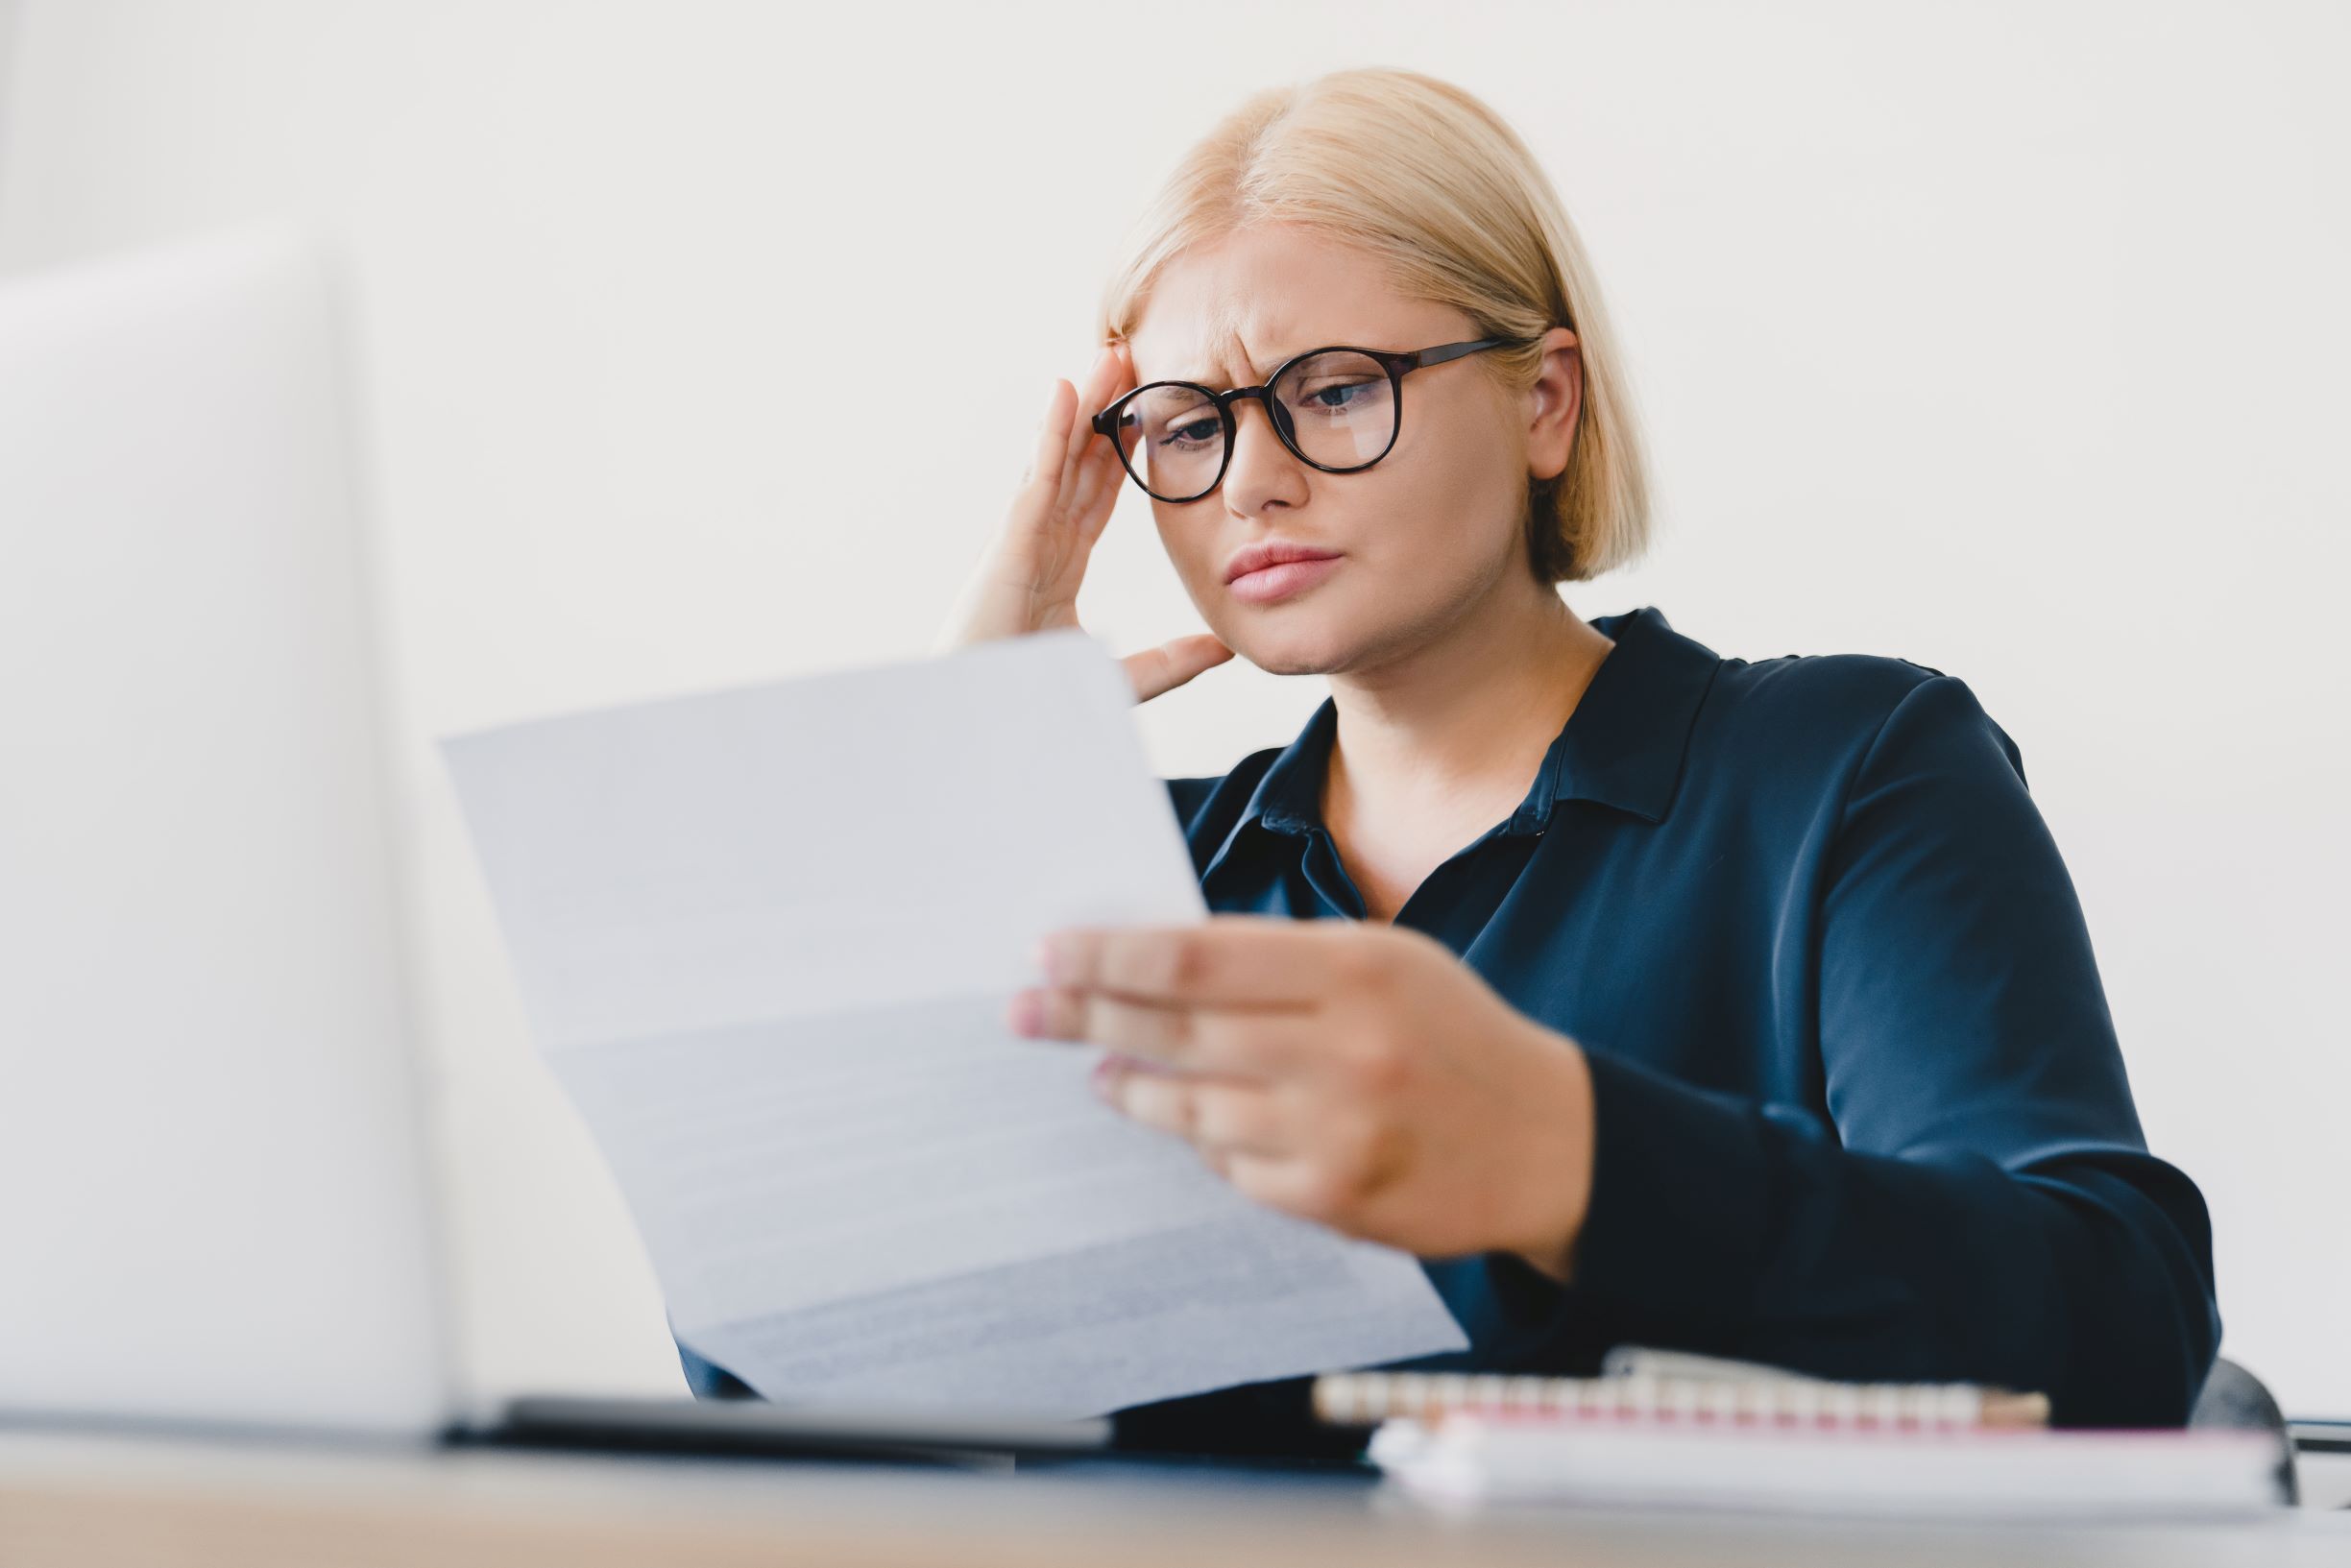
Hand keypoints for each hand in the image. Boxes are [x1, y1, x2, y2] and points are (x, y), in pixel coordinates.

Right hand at [934, 340, 1232, 703]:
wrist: (982, 733)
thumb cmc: (1027, 708)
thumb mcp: (1121, 679)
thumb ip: (1171, 661)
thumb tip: (1225, 647)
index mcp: (1057, 568)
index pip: (1096, 496)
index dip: (1120, 453)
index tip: (1148, 414)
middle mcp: (1038, 544)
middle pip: (1078, 464)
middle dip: (1104, 413)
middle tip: (1131, 361)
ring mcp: (1021, 539)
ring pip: (1059, 457)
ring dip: (1084, 405)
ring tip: (1109, 356)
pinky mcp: (1008, 544)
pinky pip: (1036, 478)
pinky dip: (1052, 433)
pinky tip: (1068, 390)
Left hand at [1004, 915, 1596, 1279]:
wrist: (1549, 1142)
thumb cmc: (1451, 1034)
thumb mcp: (1385, 961)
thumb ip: (1282, 960)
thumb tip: (1155, 959)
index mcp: (1355, 969)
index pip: (1196, 957)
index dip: (1110, 956)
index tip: (1050, 952)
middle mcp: (1344, 1051)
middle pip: (1176, 1031)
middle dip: (1086, 1017)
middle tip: (1025, 1010)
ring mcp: (1337, 1134)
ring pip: (1190, 1107)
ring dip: (1130, 1085)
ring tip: (1096, 1068)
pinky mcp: (1334, 1201)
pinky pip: (1231, 1168)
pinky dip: (1203, 1141)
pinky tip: (1188, 1121)